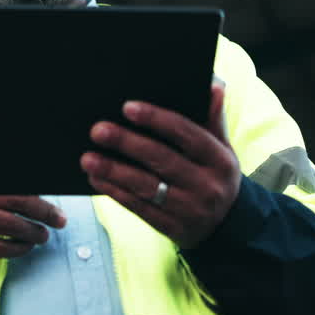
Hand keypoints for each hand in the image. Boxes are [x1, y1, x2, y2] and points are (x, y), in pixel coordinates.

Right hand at [0, 194, 66, 260]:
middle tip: (58, 221)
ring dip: (30, 234)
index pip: (12, 188)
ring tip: (42, 236)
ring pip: (6, 228)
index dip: (38, 198)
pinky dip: (14, 249)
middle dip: (42, 214)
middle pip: (13, 204)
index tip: (55, 207)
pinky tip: (24, 248)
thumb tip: (32, 191)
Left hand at [80, 83, 239, 247]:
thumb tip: (213, 87)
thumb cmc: (214, 175)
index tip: (128, 107)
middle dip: (127, 143)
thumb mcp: (222, 149)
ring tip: (88, 159)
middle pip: (162, 160)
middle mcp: (207, 186)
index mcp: (220, 160)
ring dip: (114, 172)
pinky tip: (96, 179)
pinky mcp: (172, 228)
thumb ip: (213, 120)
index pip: (188, 135)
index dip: (157, 120)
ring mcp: (190, 210)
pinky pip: (139, 208)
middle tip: (98, 130)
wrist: (227, 226)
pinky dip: (115, 192)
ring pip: (146, 187)